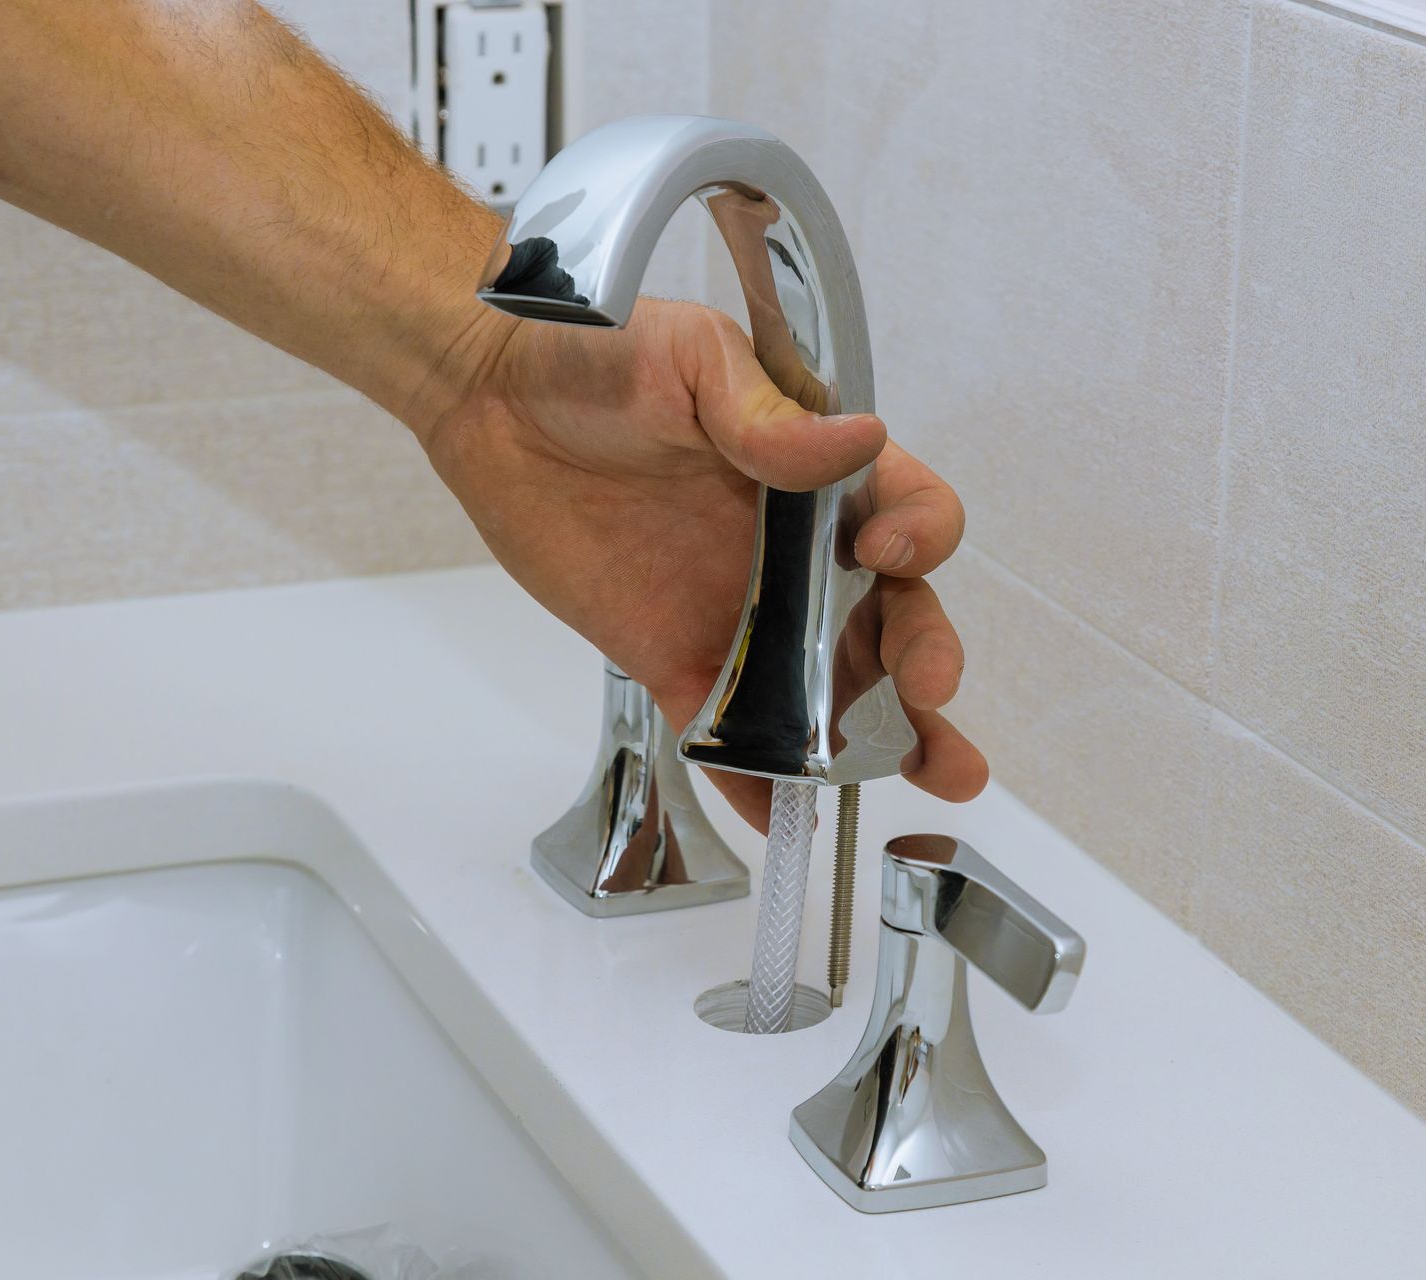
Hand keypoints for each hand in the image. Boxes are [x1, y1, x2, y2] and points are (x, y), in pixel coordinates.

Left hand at [418, 298, 988, 829]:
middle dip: (926, 658)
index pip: (908, 512)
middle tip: (930, 690)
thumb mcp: (693, 360)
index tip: (883, 554)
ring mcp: (745, 615)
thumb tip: (857, 441)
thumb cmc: (599, 353)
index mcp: (819, 473)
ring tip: (932, 776)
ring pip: (833, 690)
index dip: (919, 538)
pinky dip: (759, 781)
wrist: (493, 400)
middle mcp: (799, 553)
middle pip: (893, 618)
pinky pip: (729, 733)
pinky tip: (788, 818)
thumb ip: (767, 415)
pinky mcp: (678, 659)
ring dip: (883, 738)